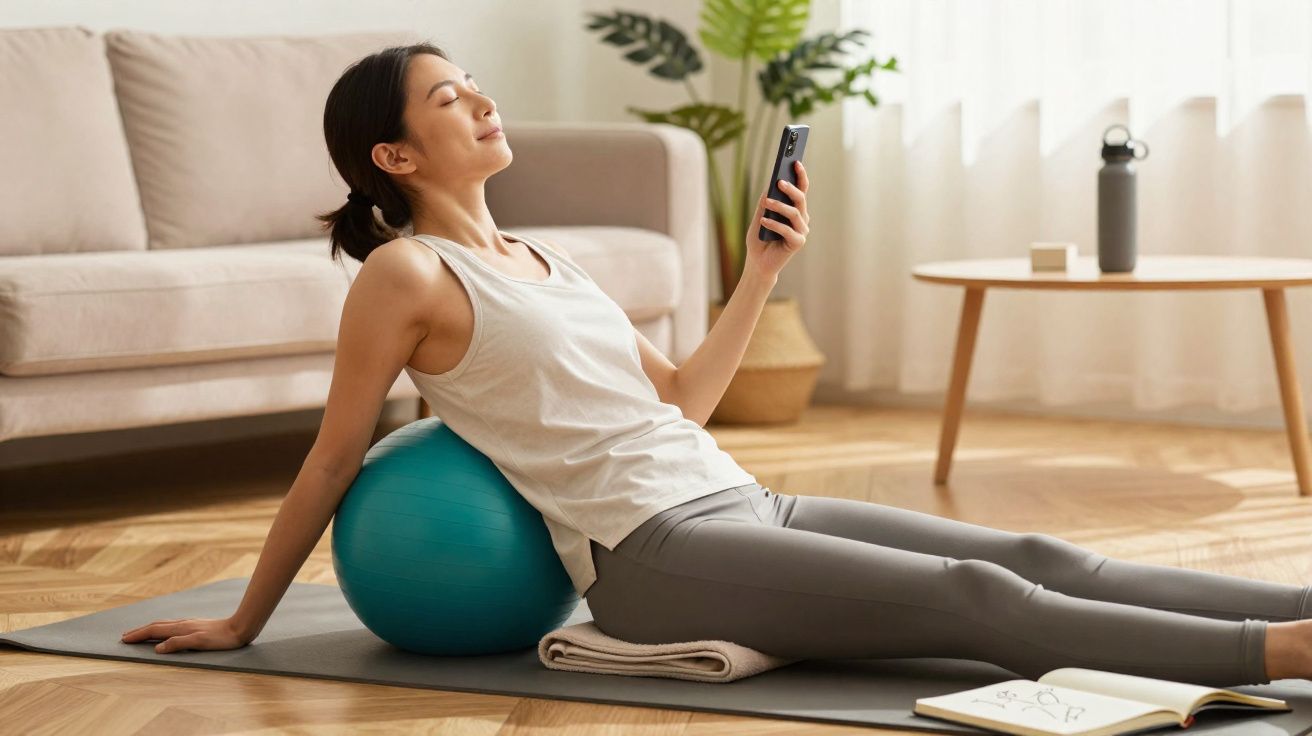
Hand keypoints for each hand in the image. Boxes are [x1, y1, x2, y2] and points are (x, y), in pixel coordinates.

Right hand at [121, 616, 249, 653]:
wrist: (240, 627)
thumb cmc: (221, 638)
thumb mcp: (199, 642)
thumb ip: (178, 643)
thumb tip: (157, 648)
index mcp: (181, 628)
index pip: (154, 631)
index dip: (139, 635)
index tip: (124, 640)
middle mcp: (183, 624)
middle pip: (156, 626)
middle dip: (139, 631)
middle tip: (125, 636)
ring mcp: (189, 623)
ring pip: (164, 624)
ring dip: (149, 628)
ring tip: (139, 632)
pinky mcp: (196, 625)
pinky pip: (172, 625)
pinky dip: (161, 628)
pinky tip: (165, 630)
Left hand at [745, 159, 809, 280]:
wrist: (758, 263)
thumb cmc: (760, 239)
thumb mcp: (760, 216)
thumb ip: (766, 202)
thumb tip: (771, 185)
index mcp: (796, 210)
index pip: (801, 190)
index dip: (800, 176)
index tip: (795, 162)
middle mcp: (802, 220)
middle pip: (800, 199)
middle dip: (791, 188)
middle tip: (779, 181)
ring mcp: (801, 232)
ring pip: (794, 213)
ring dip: (779, 206)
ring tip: (767, 202)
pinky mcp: (798, 243)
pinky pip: (787, 230)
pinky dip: (774, 224)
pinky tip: (763, 221)